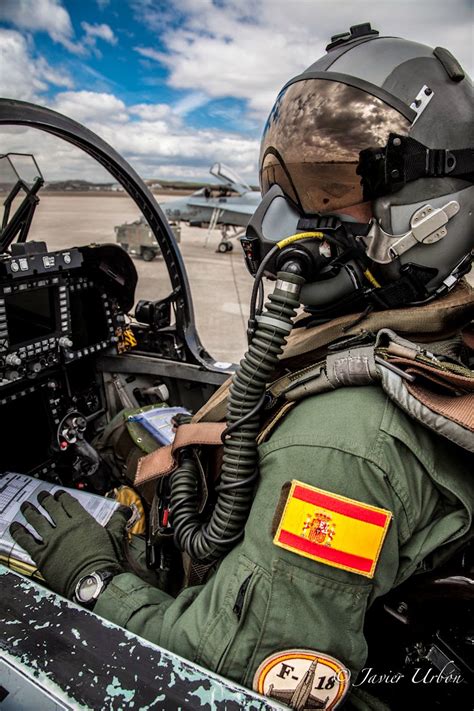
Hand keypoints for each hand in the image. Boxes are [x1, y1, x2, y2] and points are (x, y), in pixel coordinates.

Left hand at [10, 490, 129, 598]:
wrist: (94, 581)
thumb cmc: (106, 560)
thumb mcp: (115, 537)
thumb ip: (118, 521)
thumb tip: (125, 511)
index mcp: (82, 521)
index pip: (68, 503)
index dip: (62, 496)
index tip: (58, 494)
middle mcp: (65, 527)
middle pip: (51, 508)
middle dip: (45, 500)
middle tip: (42, 496)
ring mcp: (52, 540)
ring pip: (37, 520)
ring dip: (30, 511)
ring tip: (26, 506)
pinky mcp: (42, 555)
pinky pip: (26, 540)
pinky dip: (19, 532)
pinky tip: (15, 527)